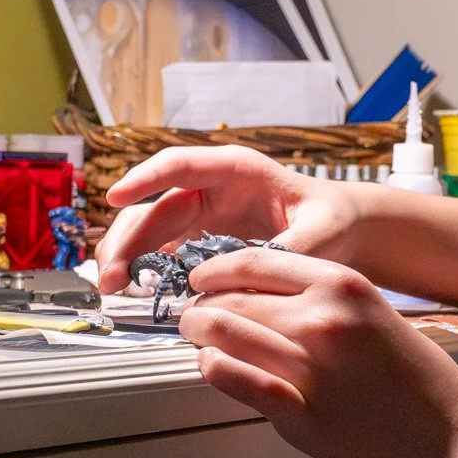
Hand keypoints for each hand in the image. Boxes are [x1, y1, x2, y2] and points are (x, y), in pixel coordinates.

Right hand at [95, 147, 363, 293]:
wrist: (346, 230)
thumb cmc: (334, 220)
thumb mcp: (320, 233)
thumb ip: (288, 251)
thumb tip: (250, 279)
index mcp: (237, 171)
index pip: (180, 166)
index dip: (145, 179)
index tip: (115, 197)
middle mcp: (213, 187)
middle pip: (155, 206)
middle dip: (127, 238)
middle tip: (111, 275)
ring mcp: (204, 213)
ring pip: (151, 229)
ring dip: (128, 256)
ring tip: (113, 287)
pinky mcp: (202, 238)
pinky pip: (164, 249)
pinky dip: (145, 269)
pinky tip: (133, 290)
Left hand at [178, 246, 457, 457]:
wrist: (446, 440)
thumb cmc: (419, 381)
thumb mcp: (378, 314)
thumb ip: (324, 299)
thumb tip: (262, 296)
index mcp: (343, 286)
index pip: (256, 261)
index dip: (216, 268)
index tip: (203, 276)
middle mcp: (322, 320)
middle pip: (230, 298)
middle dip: (200, 304)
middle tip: (192, 313)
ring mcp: (306, 368)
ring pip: (221, 334)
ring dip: (198, 334)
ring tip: (197, 337)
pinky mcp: (296, 414)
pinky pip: (230, 379)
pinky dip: (212, 368)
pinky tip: (214, 366)